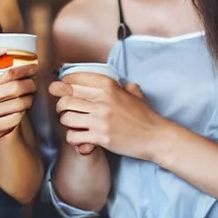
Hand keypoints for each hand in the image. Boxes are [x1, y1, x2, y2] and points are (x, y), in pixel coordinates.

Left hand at [49, 77, 167, 160]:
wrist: (156, 137)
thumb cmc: (146, 117)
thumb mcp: (135, 95)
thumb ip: (125, 87)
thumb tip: (123, 82)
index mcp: (109, 87)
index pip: (75, 79)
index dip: (65, 83)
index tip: (63, 88)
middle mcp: (103, 101)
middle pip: (65, 98)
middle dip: (61, 105)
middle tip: (65, 110)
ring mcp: (100, 120)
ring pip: (65, 117)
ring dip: (66, 122)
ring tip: (73, 124)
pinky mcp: (100, 137)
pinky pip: (73, 136)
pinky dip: (73, 138)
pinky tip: (80, 138)